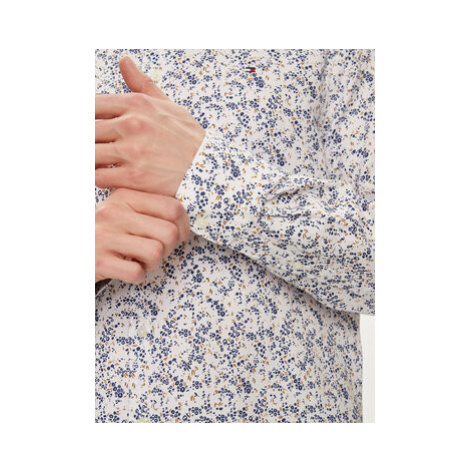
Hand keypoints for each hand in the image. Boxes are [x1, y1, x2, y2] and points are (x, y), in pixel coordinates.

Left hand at [95, 56, 205, 197]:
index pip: (92, 105)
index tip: (89, 128)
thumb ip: (142, 84)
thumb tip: (124, 61)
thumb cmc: (188, 138)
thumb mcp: (168, 105)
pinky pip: (99, 176)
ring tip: (96, 162)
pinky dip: (97, 177)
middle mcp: (131, 125)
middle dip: (86, 140)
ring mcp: (132, 152)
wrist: (209, 169)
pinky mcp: (134, 177)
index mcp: (136, 104)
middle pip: (87, 130)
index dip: (84, 118)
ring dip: (89, 159)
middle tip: (90, 147)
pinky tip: (105, 176)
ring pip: (89, 153)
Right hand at [95, 188, 190, 284]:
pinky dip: (138, 275)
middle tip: (158, 251)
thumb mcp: (123, 211)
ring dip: (154, 263)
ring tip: (141, 260)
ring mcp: (104, 236)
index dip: (183, 227)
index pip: (173, 208)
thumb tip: (183, 221)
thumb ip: (149, 210)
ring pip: (156, 252)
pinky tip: (127, 269)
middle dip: (170, 248)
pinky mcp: (98, 261)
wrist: (65, 250)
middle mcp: (114, 212)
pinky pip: (137, 272)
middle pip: (169, 233)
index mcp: (125, 196)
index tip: (177, 236)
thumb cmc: (104, 232)